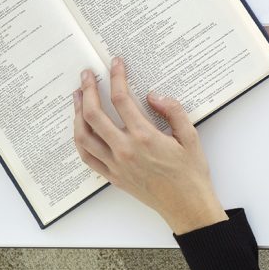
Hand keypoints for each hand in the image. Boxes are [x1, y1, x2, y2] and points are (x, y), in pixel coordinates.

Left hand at [73, 57, 227, 234]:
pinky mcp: (112, 176)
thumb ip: (173, 111)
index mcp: (145, 137)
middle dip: (88, 90)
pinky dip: (79, 139)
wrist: (187, 205)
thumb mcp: (190, 136)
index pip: (122, 100)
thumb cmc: (191, 173)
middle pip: (94, 114)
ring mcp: (115, 164)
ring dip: (77, 113)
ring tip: (77, 97)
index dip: (117, 77)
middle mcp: (125, 150)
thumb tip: (154, 96)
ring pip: (84, 135)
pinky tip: (80, 128)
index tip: (116, 64)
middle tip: (87, 75)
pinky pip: (87, 156)